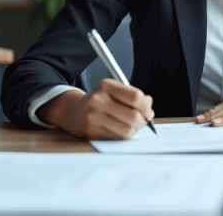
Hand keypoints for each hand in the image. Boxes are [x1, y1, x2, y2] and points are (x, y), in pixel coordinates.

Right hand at [37, 78, 154, 139]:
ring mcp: (93, 117)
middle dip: (144, 121)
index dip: (146, 107)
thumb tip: (149, 104)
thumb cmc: (100, 101)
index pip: (135, 97)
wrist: (73, 112)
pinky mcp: (91, 132)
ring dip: (136, 130)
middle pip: (133, 115)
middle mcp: (98, 100)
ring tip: (134, 126)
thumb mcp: (114, 91)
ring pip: (127, 129)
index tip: (149, 112)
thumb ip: (133, 96)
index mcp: (106, 85)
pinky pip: (118, 138)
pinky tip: (124, 130)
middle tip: (144, 121)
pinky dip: (126, 136)